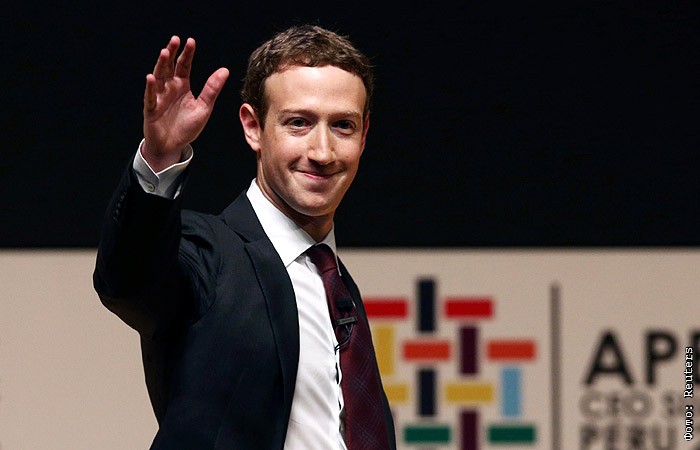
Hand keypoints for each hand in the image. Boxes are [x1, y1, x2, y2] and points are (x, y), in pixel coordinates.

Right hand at [142, 36, 228, 171]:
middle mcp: (169, 88)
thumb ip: (212, 89)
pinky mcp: (151, 109)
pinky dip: (150, 87)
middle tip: (175, 39)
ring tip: (165, 52)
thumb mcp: (204, 107)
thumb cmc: (187, 126)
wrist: (172, 146)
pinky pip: (150, 96)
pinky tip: (151, 77)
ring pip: (159, 77)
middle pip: (169, 66)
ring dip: (161, 65)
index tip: (190, 41)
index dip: (187, 54)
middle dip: (172, 53)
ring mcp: (159, 97)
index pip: (184, 66)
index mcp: (182, 86)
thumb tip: (225, 70)